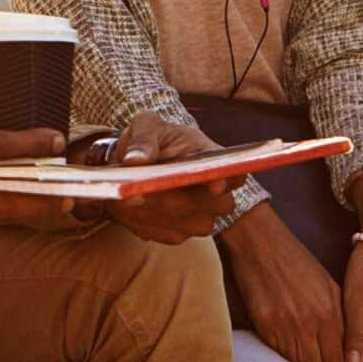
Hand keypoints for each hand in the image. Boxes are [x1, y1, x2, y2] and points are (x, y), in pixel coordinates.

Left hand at [90, 117, 236, 244]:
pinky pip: (164, 233)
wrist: (137, 163)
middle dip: (174, 199)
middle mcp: (217, 194)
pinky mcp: (178, 234)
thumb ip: (142, 140)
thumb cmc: (150, 139)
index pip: (235, 173)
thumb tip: (135, 160)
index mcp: (215, 159)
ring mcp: (201, 217)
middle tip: (140, 189)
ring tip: (127, 194)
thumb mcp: (145, 126)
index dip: (228, 181)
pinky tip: (127, 206)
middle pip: (212, 204)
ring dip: (155, 212)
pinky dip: (142, 222)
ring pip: (186, 223)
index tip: (212, 185)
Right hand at [217, 209, 350, 361]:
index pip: (338, 359)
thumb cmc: (297, 262)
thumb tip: (344, 349)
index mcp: (329, 312)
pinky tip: (288, 358)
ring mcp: (285, 326)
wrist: (260, 245)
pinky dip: (285, 359)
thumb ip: (339, 318)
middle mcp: (309, 323)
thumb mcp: (328, 286)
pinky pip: (279, 355)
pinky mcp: (264, 326)